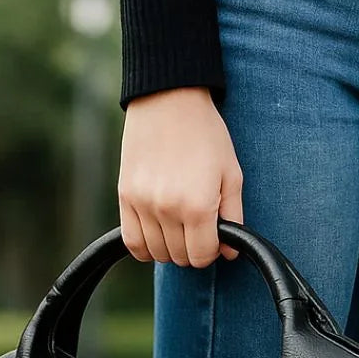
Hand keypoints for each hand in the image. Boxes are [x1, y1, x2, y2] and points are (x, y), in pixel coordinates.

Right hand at [117, 86, 243, 265]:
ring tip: (179, 226)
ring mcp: (142, 204)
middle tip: (198, 227)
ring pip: (156, 253)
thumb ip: (233, 217)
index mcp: (198, 206)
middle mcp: (167, 209)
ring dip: (170, 247)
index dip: (212, 251)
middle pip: (179, 257)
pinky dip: (146, 246)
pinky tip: (157, 234)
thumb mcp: (231, 174)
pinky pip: (132, 242)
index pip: (202, 256)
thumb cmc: (205, 135)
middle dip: (193, 249)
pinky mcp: (125, 196)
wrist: (168, 99)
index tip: (214, 236)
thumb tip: (228, 253)